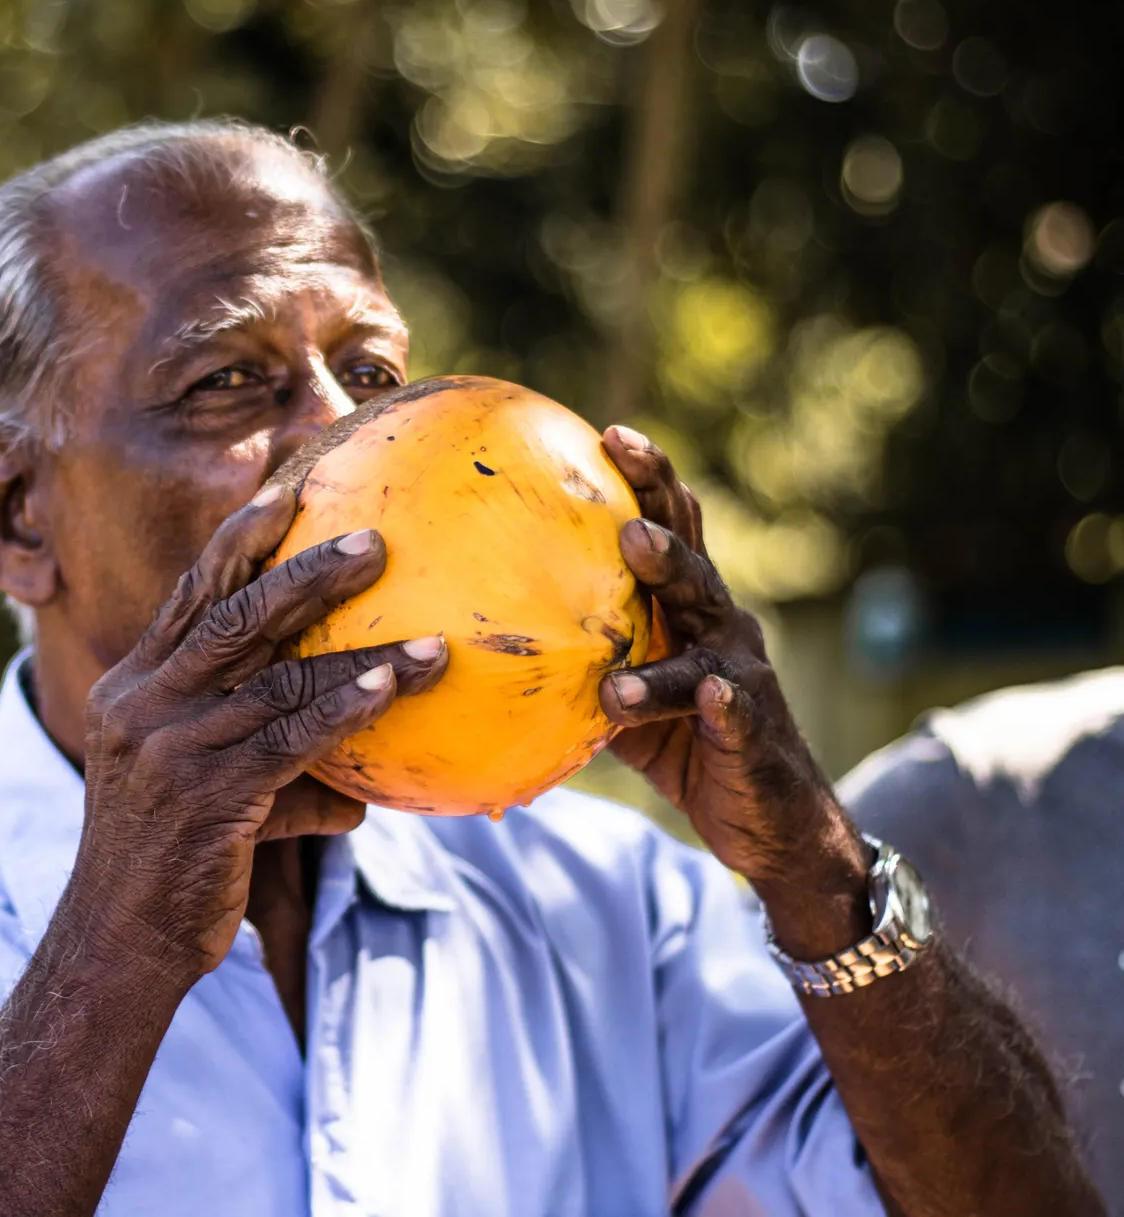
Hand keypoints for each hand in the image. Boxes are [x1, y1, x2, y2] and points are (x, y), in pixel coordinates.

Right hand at [69, 486, 447, 980]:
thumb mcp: (206, 794)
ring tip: (430, 641)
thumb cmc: (170, 866)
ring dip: (360, 651)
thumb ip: (271, 770)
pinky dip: (344, 710)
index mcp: (136, 687)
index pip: (192, 595)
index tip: (288, 494)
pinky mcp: (205, 796)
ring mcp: (171, 747)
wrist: (117, 946)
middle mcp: (145, 703)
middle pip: (232, 612)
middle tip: (374, 540)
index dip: (240, 541)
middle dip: (305, 569)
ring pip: (275, 675)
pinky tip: (392, 691)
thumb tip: (357, 793)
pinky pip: (289, 741)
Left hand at [597, 427, 868, 955]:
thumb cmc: (687, 753)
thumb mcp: (625, 705)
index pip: (669, 534)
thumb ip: (579, 671)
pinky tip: (710, 694)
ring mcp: (740, 676)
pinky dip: (718, 701)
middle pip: (689, 554)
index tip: (609, 433)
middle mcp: (720, 630)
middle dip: (658, 500)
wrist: (771, 828)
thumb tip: (491, 654)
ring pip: (705, 619)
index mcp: (688, 616)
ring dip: (671, 577)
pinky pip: (732, 711)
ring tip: (635, 548)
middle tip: (621, 455)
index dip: (648, 482)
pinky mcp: (752, 732)